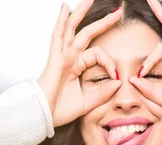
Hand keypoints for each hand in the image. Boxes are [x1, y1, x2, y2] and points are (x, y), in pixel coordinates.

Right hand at [38, 0, 122, 127]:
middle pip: (87, 34)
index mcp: (76, 67)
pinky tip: (65, 8)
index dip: (110, 63)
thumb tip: (119, 82)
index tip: (117, 76)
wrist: (42, 117)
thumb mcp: (88, 102)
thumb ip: (103, 93)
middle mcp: (69, 58)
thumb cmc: (60, 111)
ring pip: (73, 28)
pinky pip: (58, 36)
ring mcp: (61, 56)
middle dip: (102, 22)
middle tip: (118, 11)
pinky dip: (61, 22)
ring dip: (82, 13)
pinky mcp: (54, 59)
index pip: (98, 55)